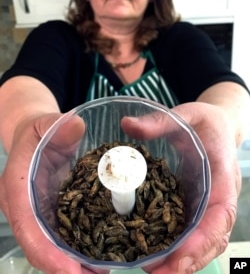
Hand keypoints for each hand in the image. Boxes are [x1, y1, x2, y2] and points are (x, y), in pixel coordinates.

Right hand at [0, 113, 95, 273]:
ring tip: (102, 271)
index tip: (70, 271)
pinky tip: (100, 256)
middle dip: (63, 268)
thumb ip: (58, 126)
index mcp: (16, 187)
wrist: (36, 139)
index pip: (26, 224)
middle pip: (38, 245)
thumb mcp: (46, 123)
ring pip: (50, 247)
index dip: (45, 251)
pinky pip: (62, 237)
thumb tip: (77, 127)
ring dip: (73, 265)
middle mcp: (23, 208)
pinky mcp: (51, 215)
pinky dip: (77, 250)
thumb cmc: (39, 132)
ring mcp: (37, 214)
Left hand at [122, 101, 240, 272]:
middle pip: (212, 238)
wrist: (217, 127)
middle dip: (188, 260)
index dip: (202, 239)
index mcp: (222, 176)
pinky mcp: (196, 205)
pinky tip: (154, 254)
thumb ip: (160, 122)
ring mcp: (208, 204)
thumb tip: (127, 125)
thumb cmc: (205, 122)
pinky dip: (177, 248)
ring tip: (151, 270)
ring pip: (202, 241)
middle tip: (156, 273)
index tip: (179, 257)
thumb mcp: (186, 115)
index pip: (219, 214)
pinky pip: (191, 231)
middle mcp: (219, 197)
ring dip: (181, 260)